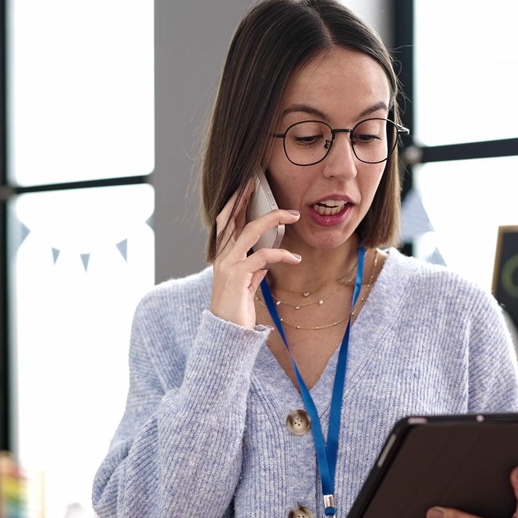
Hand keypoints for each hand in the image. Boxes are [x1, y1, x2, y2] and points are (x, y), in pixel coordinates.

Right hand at [210, 178, 300, 327]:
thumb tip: (264, 263)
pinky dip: (281, 254)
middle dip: (244, 198)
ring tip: (294, 216)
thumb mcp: (245, 288)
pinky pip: (262, 256)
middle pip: (232, 218)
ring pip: (249, 231)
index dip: (234, 204)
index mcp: (223, 258)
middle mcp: (222, 257)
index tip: (246, 187)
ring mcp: (227, 265)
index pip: (225, 223)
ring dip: (273, 219)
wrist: (226, 335)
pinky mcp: (237, 276)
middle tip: (257, 182)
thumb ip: (252, 273)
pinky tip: (295, 258)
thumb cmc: (236, 312)